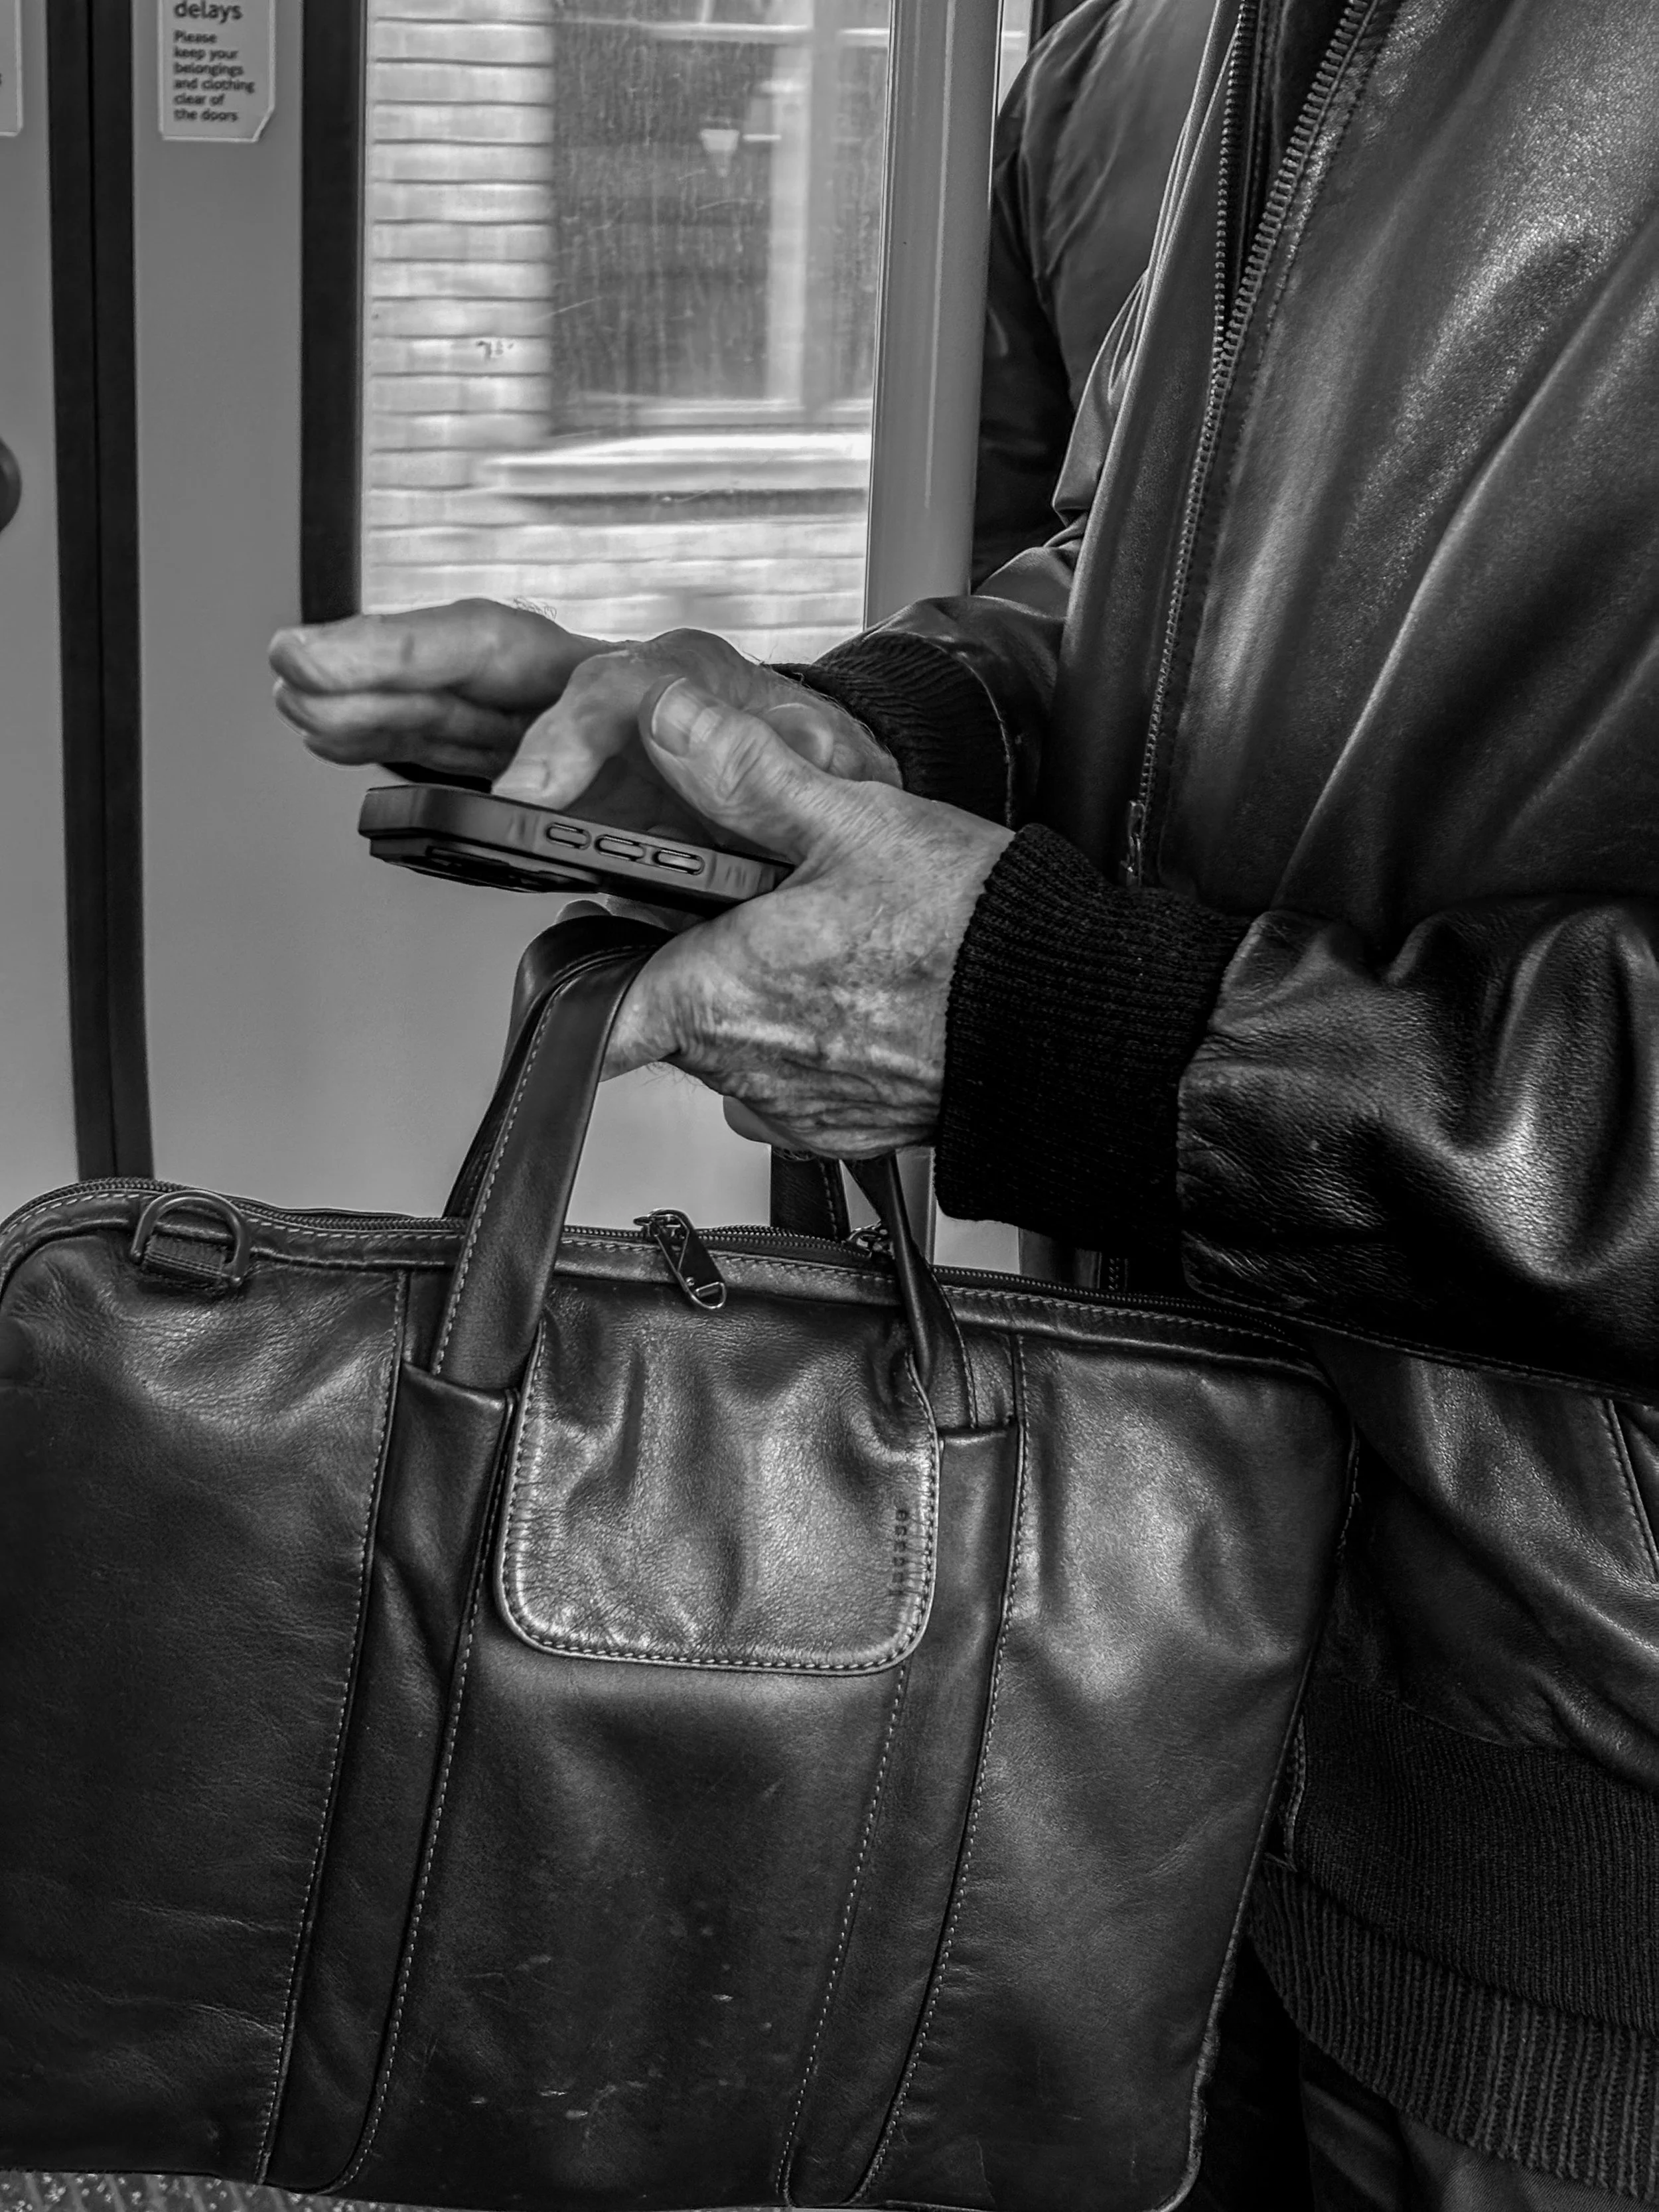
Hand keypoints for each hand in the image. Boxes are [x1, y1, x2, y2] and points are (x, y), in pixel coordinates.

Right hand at [270, 600, 896, 842]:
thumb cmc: (817, 775)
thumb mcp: (822, 767)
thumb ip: (774, 758)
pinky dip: (394, 734)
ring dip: (373, 690)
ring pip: (456, 692)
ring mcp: (561, 722)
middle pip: (491, 652)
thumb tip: (744, 757)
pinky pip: (455, 739)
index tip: (520, 801)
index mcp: (677, 682)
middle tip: (311, 660)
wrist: (820, 788)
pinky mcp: (538, 763)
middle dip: (398, 655)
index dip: (557, 743)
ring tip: (295, 690)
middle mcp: (603, 686)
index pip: (599, 692)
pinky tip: (337, 732)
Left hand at [605, 681, 1012, 1156]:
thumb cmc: (969, 932)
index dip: (585, 982)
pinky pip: (798, 1086)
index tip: (597, 948)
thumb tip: (669, 721)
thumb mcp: (852, 818)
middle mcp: (747, 1069)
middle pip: (676, 1017)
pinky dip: (816, 1042)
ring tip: (832, 948)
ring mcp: (798, 1108)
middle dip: (703, 963)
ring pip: (738, 1051)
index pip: (598, 1021)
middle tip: (764, 910)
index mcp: (722, 993)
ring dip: (763, 1004)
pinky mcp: (847, 1131)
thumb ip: (745, 770)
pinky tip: (866, 995)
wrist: (1063, 1015)